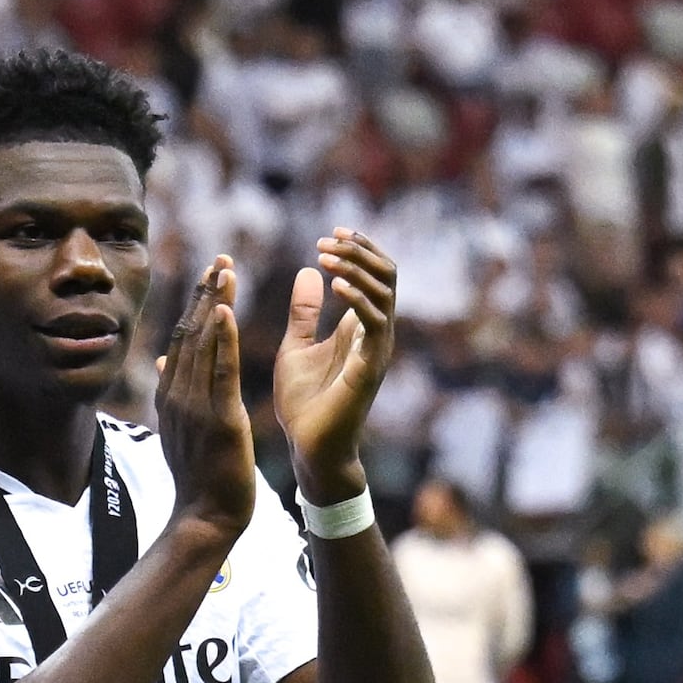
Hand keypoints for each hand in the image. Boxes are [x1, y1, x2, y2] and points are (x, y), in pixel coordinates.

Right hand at [156, 254, 253, 532]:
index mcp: (171, 395)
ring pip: (205, 345)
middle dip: (206, 293)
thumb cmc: (199, 477)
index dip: (197, 303)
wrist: (204, 517)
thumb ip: (173, 391)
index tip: (210, 273)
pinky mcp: (219, 419)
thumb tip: (162, 357)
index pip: (184, 338)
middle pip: (192, 332)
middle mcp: (179, 395)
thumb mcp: (180, 428)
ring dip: (215, 304)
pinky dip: (223, 340)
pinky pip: (220, 372)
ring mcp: (196, 406)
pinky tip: (226, 311)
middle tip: (221, 258)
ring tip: (226, 270)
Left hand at [271, 230, 398, 500]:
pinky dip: (358, 299)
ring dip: (356, 268)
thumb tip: (308, 270)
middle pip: (387, 274)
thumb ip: (304, 311)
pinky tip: (335, 287)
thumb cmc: (304, 403)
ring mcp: (377, 350)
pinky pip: (376, 324)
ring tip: (326, 256)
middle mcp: (376, 334)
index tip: (328, 235)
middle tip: (328, 239)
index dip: (358, 249)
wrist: (307, 448)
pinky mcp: (371, 367)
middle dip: (359, 250)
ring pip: (385, 292)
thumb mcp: (296, 345)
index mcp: (360, 327)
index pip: (375, 274)